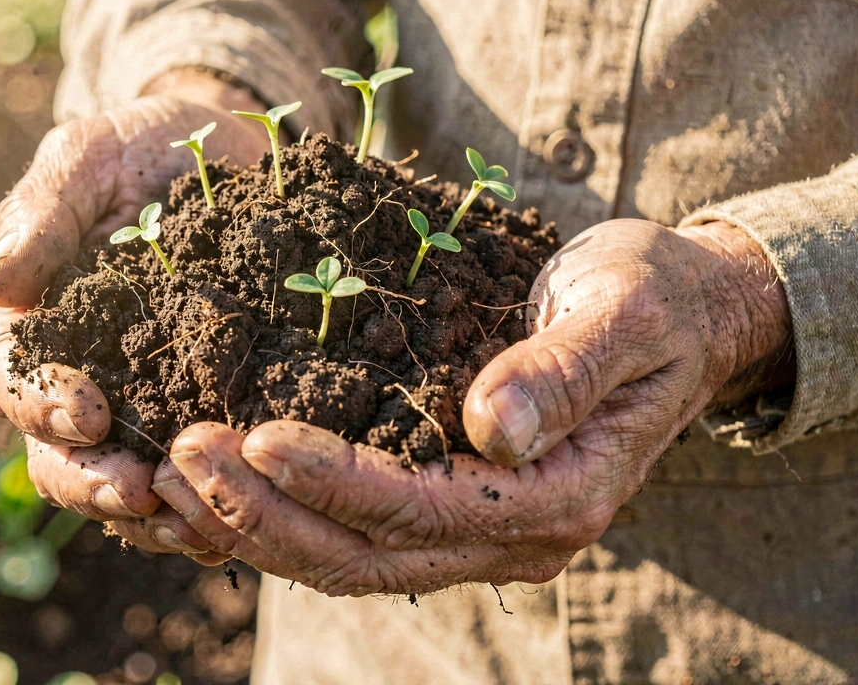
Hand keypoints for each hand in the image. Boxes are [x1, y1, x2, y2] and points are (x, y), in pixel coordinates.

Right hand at [0, 70, 268, 560]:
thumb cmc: (139, 148)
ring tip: (197, 526)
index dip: (43, 405)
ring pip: (128, 482)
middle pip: (64, 456)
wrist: (220, 153)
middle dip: (95, 482)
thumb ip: (43, 212)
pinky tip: (242, 519)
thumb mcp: (88, 158)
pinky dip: (210, 502)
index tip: (87, 412)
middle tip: (139, 493)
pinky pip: (196, 474)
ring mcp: (144, 402)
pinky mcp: (206, 409)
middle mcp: (83, 376)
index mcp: (40, 324)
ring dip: (154, 514)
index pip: (17, 382)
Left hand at [152, 219, 792, 593]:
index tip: (253, 437)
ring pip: (349, 557)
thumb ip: (564, 372)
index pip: (423, 507)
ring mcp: (482, 529)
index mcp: (560, 495)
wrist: (683, 314)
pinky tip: (220, 484)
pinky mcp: (453, 505)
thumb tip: (494, 428)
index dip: (334, 480)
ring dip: (257, 525)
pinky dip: (283, 516)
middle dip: (266, 514)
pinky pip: (355, 533)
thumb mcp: (623, 312)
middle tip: (180, 458)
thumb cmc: (653, 298)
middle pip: (368, 553)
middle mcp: (516, 533)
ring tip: (174, 476)